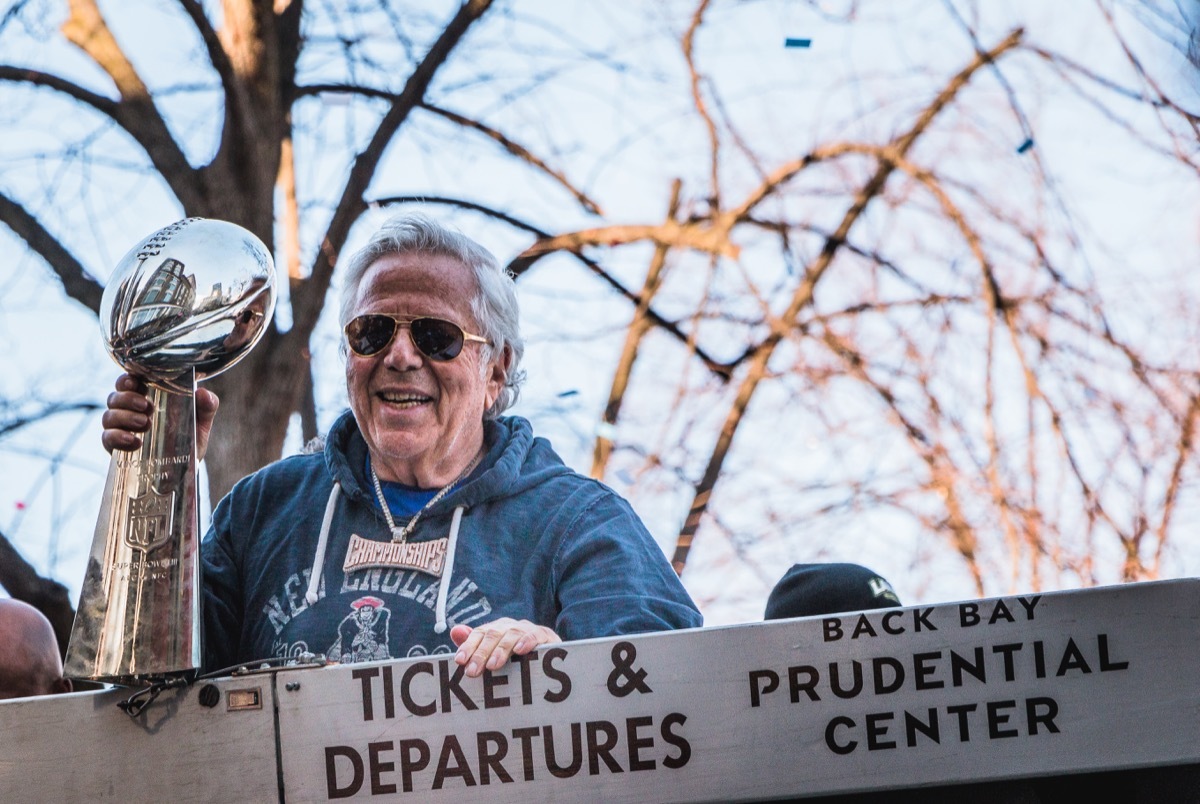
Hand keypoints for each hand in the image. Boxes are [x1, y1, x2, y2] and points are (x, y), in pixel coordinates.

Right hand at [101, 373, 219, 460]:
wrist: (184, 471)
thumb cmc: (189, 440)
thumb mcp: (201, 422)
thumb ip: (206, 406)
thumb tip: (203, 393)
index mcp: (147, 398)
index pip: (129, 382)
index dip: (127, 379)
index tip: (135, 382)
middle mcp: (129, 411)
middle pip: (115, 396)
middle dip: (128, 399)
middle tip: (147, 407)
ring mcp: (121, 429)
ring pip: (108, 415)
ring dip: (124, 417)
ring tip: (145, 423)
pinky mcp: (116, 447)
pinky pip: (106, 438)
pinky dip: (117, 437)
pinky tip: (134, 442)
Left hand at [450, 618, 560, 677]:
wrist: (550, 658)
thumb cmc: (517, 658)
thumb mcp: (494, 654)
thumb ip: (475, 645)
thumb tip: (455, 631)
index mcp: (495, 629)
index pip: (478, 634)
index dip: (468, 646)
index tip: (459, 661)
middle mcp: (509, 626)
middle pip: (493, 635)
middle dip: (481, 653)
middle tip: (472, 671)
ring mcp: (527, 629)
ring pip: (511, 635)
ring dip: (501, 650)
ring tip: (492, 665)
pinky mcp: (545, 635)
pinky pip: (535, 635)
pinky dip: (527, 641)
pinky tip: (520, 651)